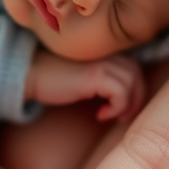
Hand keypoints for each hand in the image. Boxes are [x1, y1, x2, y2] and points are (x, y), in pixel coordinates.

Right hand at [26, 49, 145, 120]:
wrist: (31, 74)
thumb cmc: (54, 78)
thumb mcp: (84, 75)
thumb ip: (103, 76)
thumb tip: (125, 95)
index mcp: (106, 51)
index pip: (134, 67)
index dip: (135, 88)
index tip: (124, 108)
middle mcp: (106, 53)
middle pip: (137, 74)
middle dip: (136, 98)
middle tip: (123, 118)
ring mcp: (101, 62)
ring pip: (132, 83)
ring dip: (127, 105)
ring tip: (111, 116)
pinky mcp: (94, 75)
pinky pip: (120, 93)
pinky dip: (116, 107)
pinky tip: (100, 115)